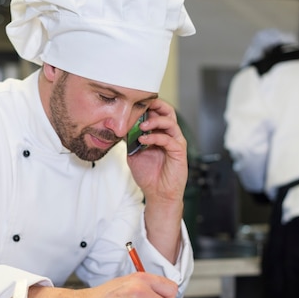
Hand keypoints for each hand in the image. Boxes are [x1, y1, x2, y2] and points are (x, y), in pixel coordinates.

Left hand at [126, 99, 186, 261]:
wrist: (157, 194)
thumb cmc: (148, 174)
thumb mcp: (133, 153)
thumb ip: (129, 140)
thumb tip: (119, 127)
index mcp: (160, 133)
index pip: (157, 113)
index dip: (148, 106)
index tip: (134, 103)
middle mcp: (170, 135)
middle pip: (168, 112)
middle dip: (156, 105)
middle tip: (142, 106)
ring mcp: (176, 143)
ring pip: (170, 123)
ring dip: (154, 121)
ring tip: (141, 126)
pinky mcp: (179, 152)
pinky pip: (169, 140)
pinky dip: (155, 137)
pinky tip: (144, 140)